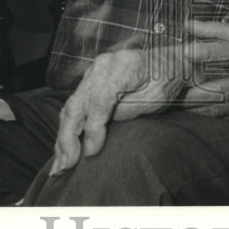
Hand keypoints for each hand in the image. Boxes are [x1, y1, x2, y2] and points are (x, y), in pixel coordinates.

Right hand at [50, 48, 185, 176]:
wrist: (166, 63)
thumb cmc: (166, 81)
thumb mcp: (156, 96)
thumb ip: (130, 109)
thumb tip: (102, 127)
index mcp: (122, 66)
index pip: (100, 99)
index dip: (93, 127)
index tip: (91, 152)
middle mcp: (102, 66)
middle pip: (78, 103)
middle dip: (69, 137)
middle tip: (67, 165)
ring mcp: (93, 73)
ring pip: (71, 107)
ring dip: (63, 137)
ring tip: (61, 165)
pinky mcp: (89, 82)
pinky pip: (73, 106)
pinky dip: (67, 129)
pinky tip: (62, 149)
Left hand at [179, 19, 228, 123]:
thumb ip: (216, 30)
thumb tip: (187, 25)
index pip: (224, 52)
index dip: (202, 52)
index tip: (182, 51)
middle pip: (217, 89)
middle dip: (190, 91)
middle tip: (168, 87)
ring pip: (216, 108)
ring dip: (193, 106)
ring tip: (171, 101)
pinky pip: (223, 117)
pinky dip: (205, 114)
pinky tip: (189, 109)